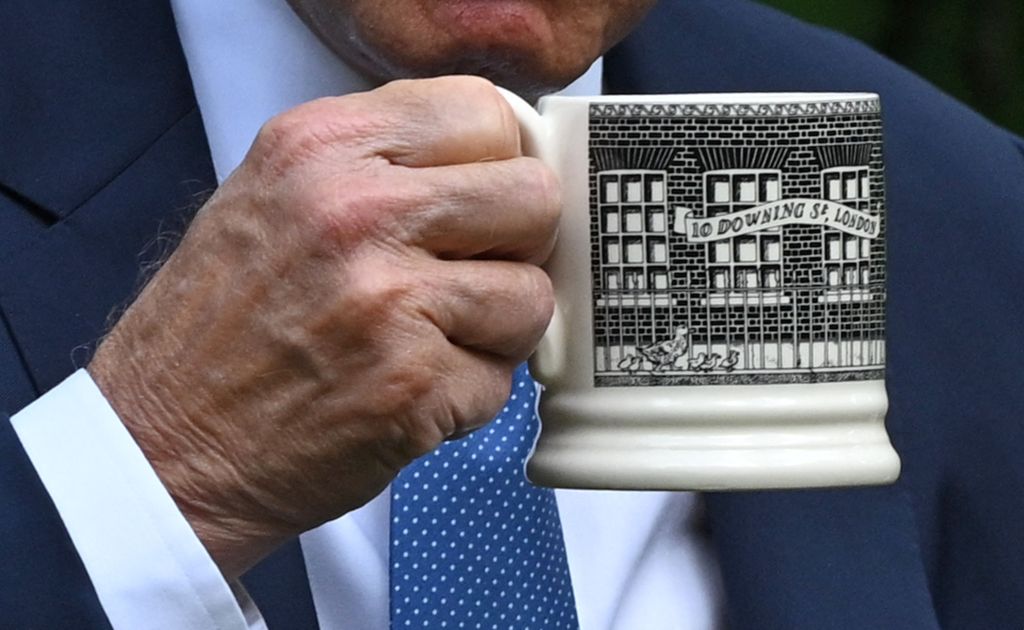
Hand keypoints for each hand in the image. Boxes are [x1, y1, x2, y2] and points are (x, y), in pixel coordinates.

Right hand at [87, 76, 558, 578]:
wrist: (166, 445)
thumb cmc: (219, 327)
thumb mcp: (277, 195)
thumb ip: (384, 163)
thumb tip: (500, 160)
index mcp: (323, 147)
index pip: (486, 113)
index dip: (497, 165)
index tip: (480, 202)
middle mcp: (358, 212)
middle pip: (532, 198)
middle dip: (516, 244)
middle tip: (467, 274)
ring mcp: (390, 301)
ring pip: (533, 296)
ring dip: (495, 330)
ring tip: (428, 342)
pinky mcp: (416, 386)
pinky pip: (504, 378)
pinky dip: (467, 394)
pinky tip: (407, 392)